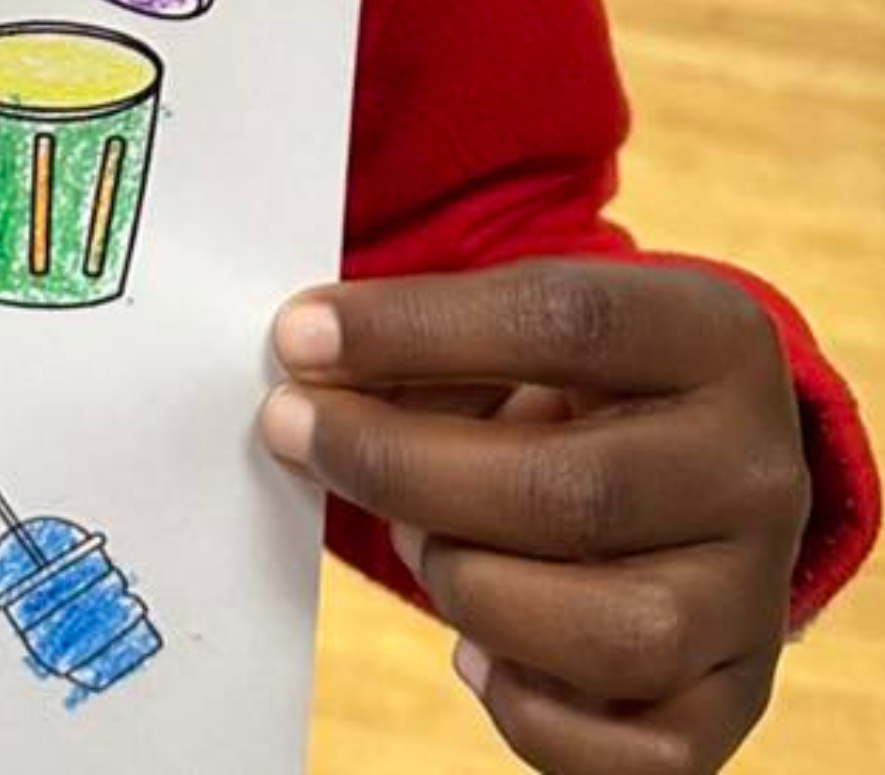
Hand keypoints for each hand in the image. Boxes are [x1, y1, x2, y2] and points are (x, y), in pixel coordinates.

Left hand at [261, 261, 810, 773]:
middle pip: (572, 492)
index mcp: (710, 337)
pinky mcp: (733, 699)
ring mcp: (754, 597)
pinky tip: (473, 645)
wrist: (680, 450)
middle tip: (297, 431)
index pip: (563, 319)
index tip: (298, 338)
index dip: (414, 329)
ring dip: (467, 586)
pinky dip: (525, 709)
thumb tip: (308, 380)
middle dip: (399, 466)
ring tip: (415, 539)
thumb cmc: (565, 375)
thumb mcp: (517, 322)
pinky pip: (634, 757)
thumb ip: (423, 342)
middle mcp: (754, 470)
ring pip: (610, 636)